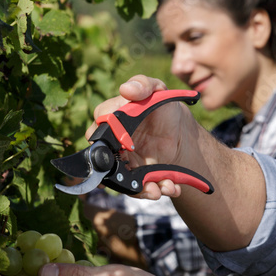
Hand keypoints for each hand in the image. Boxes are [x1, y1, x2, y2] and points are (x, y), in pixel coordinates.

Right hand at [90, 75, 196, 199]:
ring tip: (161, 188)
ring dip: (140, 188)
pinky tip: (171, 187)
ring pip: (121, 181)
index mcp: (110, 120)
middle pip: (103, 162)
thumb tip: (126, 89)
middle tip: (135, 175)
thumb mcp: (157, 90)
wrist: (178, 130)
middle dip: (117, 173)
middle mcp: (111, 144)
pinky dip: (154, 191)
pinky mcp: (136, 176)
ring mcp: (123, 162)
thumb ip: (143, 85)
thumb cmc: (161, 106)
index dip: (108, 138)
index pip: (97, 130)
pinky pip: (138, 188)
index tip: (125, 143)